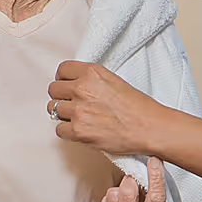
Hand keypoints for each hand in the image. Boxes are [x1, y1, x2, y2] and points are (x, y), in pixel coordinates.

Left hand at [47, 62, 165, 156]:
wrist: (148, 128)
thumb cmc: (137, 107)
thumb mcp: (114, 81)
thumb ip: (92, 79)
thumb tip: (74, 84)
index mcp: (92, 73)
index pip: (62, 70)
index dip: (63, 79)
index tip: (67, 86)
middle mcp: (82, 89)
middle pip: (53, 90)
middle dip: (61, 97)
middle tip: (73, 104)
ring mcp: (79, 110)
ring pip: (53, 109)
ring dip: (64, 114)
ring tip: (79, 118)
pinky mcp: (78, 131)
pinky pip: (59, 130)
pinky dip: (67, 131)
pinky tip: (79, 130)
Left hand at [97, 158, 166, 201]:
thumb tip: (153, 181)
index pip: (154, 199)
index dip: (155, 177)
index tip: (155, 162)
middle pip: (127, 191)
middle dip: (132, 180)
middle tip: (137, 181)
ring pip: (113, 194)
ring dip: (121, 190)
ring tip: (128, 199)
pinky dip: (112, 201)